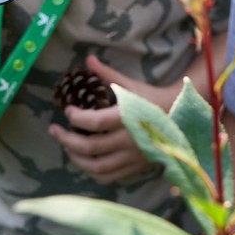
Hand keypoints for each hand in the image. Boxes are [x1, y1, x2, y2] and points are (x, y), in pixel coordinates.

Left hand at [49, 56, 170, 183]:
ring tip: (66, 146)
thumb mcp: (130, 85)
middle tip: (54, 130)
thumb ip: (107, 74)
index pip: (94, 122)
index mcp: (127, 117)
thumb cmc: (151, 99)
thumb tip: (88, 58)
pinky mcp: (135, 167)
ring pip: (96, 167)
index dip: (75, 117)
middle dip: (66, 139)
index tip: (67, 110)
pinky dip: (92, 171)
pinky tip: (84, 160)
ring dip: (75, 158)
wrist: (180, 118)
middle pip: (90, 147)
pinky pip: (109, 176)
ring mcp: (132, 157)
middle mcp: (129, 140)